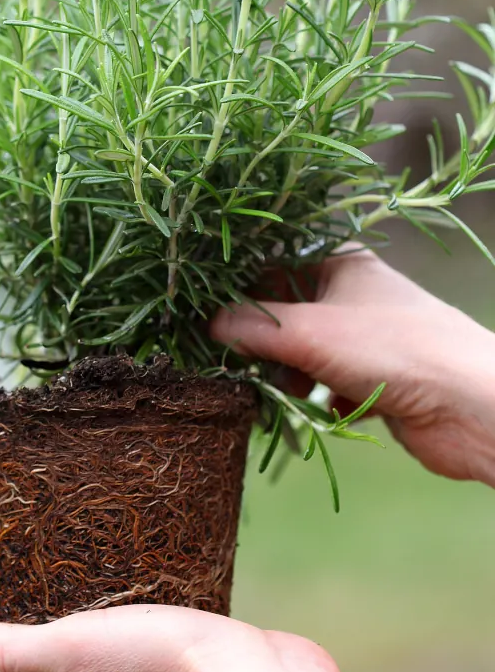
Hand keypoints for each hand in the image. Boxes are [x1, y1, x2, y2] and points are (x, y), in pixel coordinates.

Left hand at [0, 605, 422, 671]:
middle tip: (6, 595)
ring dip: (79, 624)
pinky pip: (148, 633)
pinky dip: (130, 617)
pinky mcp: (191, 658)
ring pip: (98, 650)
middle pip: (48, 667)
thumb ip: (14, 651)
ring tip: (69, 589)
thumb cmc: (159, 668)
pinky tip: (143, 597)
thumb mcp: (73, 649)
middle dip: (23, 637)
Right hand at [211, 246, 494, 486]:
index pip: (272, 260)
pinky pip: (325, 383)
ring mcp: (365, 336)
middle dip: (259, 339)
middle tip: (233, 361)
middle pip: (285, 309)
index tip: (203, 310)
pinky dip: (314, 398)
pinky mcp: (375, 377)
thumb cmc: (391, 349)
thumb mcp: (308, 332)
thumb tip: (208, 326)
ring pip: (303, 351)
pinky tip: (316, 411)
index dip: (237, 284)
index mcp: (340, 260)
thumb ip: (252, 327)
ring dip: (285, 374)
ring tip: (278, 392)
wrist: (470, 406)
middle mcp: (352, 292)